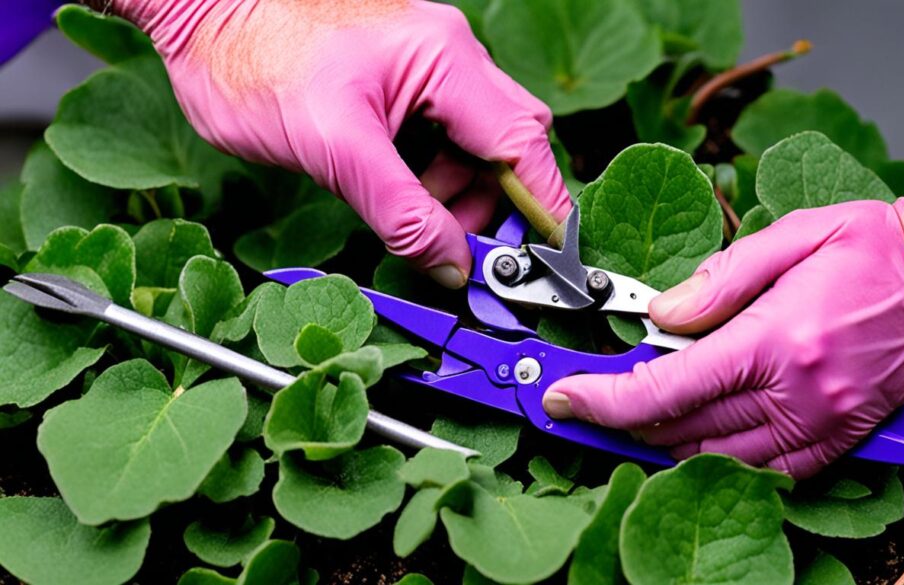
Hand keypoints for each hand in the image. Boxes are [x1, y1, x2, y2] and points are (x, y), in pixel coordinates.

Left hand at [116, 0, 570, 286]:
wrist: (203, 14)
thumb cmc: (252, 59)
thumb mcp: (332, 148)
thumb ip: (401, 211)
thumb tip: (453, 264)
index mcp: (445, 60)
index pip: (522, 142)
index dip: (542, 206)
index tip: (544, 261)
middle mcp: (450, 57)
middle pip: (510, 146)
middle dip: (488, 204)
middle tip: (446, 242)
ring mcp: (430, 67)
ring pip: (479, 149)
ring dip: (455, 195)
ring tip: (403, 213)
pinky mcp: (407, 82)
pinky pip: (445, 140)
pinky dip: (432, 178)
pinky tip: (395, 189)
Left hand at [542, 200, 903, 477]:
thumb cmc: (872, 252)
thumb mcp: (790, 237)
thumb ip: (717, 280)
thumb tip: (660, 315)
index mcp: (775, 339)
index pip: (667, 386)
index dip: (603, 398)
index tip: (564, 398)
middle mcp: (794, 393)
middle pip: (679, 428)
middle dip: (618, 421)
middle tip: (582, 402)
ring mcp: (816, 425)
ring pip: (712, 458)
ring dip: (658, 442)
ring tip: (626, 415)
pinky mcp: (834, 442)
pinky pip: (760, 471)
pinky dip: (713, 459)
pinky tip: (687, 436)